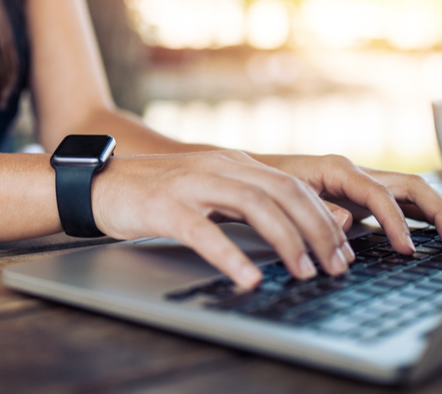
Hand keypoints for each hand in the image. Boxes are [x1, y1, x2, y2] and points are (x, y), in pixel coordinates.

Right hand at [91, 150, 355, 288]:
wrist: (98, 184)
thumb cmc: (155, 195)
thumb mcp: (208, 192)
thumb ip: (244, 205)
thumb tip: (290, 233)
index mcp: (234, 164)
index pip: (294, 186)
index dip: (325, 218)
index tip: (342, 251)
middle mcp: (220, 167)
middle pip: (284, 193)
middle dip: (318, 231)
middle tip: (336, 266)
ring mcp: (192, 183)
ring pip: (255, 206)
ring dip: (287, 241)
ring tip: (304, 272)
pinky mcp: (165, 206)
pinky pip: (204, 232)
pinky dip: (231, 256)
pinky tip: (248, 278)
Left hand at [257, 154, 441, 253]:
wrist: (246, 173)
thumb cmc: (263, 184)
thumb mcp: (285, 197)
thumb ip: (318, 209)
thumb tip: (349, 222)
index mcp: (337, 169)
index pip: (380, 194)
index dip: (397, 222)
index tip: (407, 250)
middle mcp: (354, 172)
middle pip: (410, 185)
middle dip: (438, 211)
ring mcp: (360, 182)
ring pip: (411, 191)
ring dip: (438, 212)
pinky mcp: (360, 195)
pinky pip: (400, 200)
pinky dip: (422, 215)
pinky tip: (436, 232)